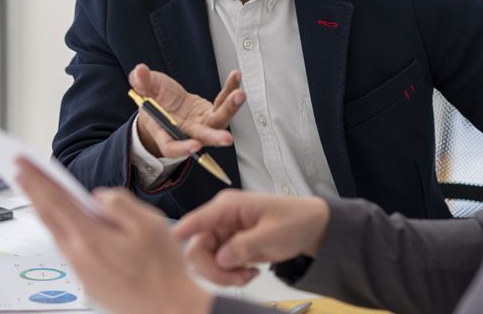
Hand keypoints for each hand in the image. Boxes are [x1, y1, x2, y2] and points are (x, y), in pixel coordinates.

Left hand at [16, 157, 212, 313]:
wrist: (167, 308)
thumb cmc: (163, 269)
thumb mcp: (150, 224)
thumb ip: (120, 204)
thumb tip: (99, 196)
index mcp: (91, 238)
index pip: (55, 201)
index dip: (36, 179)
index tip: (21, 163)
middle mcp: (79, 256)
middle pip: (47, 216)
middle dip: (31, 189)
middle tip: (19, 169)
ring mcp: (81, 271)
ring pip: (55, 233)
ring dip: (43, 208)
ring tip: (36, 190)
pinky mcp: (87, 281)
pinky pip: (66, 247)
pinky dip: (58, 228)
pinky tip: (63, 221)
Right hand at [130, 63, 245, 157]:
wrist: (165, 103)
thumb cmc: (154, 101)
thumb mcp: (144, 90)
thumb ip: (141, 82)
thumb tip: (139, 72)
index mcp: (165, 132)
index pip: (172, 146)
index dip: (182, 149)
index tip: (194, 146)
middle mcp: (187, 132)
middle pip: (202, 137)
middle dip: (214, 137)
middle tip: (227, 139)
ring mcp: (202, 123)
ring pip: (218, 120)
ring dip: (230, 108)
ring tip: (239, 95)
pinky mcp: (211, 112)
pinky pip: (222, 102)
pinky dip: (229, 90)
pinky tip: (235, 77)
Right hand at [172, 190, 329, 285]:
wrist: (312, 227)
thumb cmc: (295, 219)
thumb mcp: (273, 233)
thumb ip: (245, 245)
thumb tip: (221, 258)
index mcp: (228, 206)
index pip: (197, 219)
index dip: (181, 233)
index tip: (170, 245)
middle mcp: (221, 219)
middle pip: (197, 249)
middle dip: (214, 269)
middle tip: (239, 276)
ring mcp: (224, 234)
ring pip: (206, 261)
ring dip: (224, 274)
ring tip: (248, 275)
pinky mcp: (230, 247)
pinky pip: (219, 266)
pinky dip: (231, 275)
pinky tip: (250, 272)